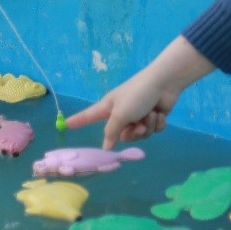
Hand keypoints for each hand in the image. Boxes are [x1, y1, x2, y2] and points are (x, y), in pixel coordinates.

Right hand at [66, 37, 213, 148]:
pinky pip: (152, 130)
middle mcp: (122, 113)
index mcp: (109, 108)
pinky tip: (159, 113)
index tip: (66, 124)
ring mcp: (138, 115)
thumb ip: (111, 132)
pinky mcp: (153, 117)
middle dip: (132, 133)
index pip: (89, 116)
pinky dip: (156, 124)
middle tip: (137, 124)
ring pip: (139, 135)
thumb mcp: (120, 114)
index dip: (78, 120)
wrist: (164, 83)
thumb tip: (105, 147)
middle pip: (121, 135)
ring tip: (150, 114)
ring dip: (146, 127)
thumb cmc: (137, 95)